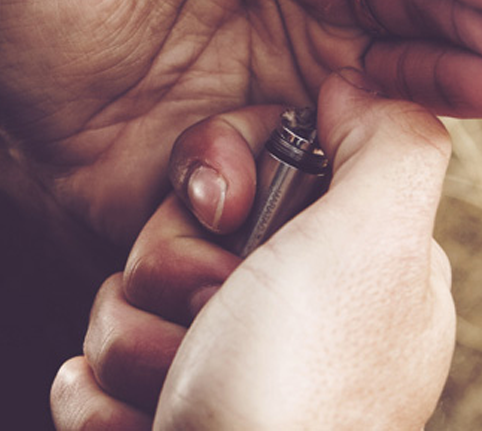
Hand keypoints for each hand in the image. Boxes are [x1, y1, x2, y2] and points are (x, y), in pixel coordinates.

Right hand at [51, 73, 454, 428]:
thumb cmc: (302, 396)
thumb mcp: (372, 249)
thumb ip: (387, 148)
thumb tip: (356, 85)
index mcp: (343, 260)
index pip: (257, 162)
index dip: (225, 170)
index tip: (223, 209)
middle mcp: (285, 306)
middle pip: (181, 222)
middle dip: (172, 265)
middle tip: (208, 314)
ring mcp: (218, 356)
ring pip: (129, 285)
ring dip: (136, 336)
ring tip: (180, 385)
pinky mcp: (158, 399)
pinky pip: (94, 354)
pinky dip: (108, 392)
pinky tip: (145, 421)